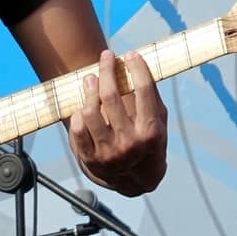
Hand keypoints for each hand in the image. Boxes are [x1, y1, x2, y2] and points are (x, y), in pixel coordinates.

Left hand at [67, 50, 167, 195]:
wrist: (137, 181)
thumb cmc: (149, 143)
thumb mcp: (159, 122)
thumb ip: (151, 97)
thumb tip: (138, 64)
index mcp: (151, 132)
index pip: (143, 91)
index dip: (136, 68)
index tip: (130, 54)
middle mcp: (129, 143)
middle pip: (111, 96)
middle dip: (107, 70)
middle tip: (106, 56)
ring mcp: (108, 152)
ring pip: (90, 112)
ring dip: (89, 89)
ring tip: (90, 79)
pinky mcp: (90, 159)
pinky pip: (77, 129)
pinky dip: (78, 115)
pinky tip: (83, 107)